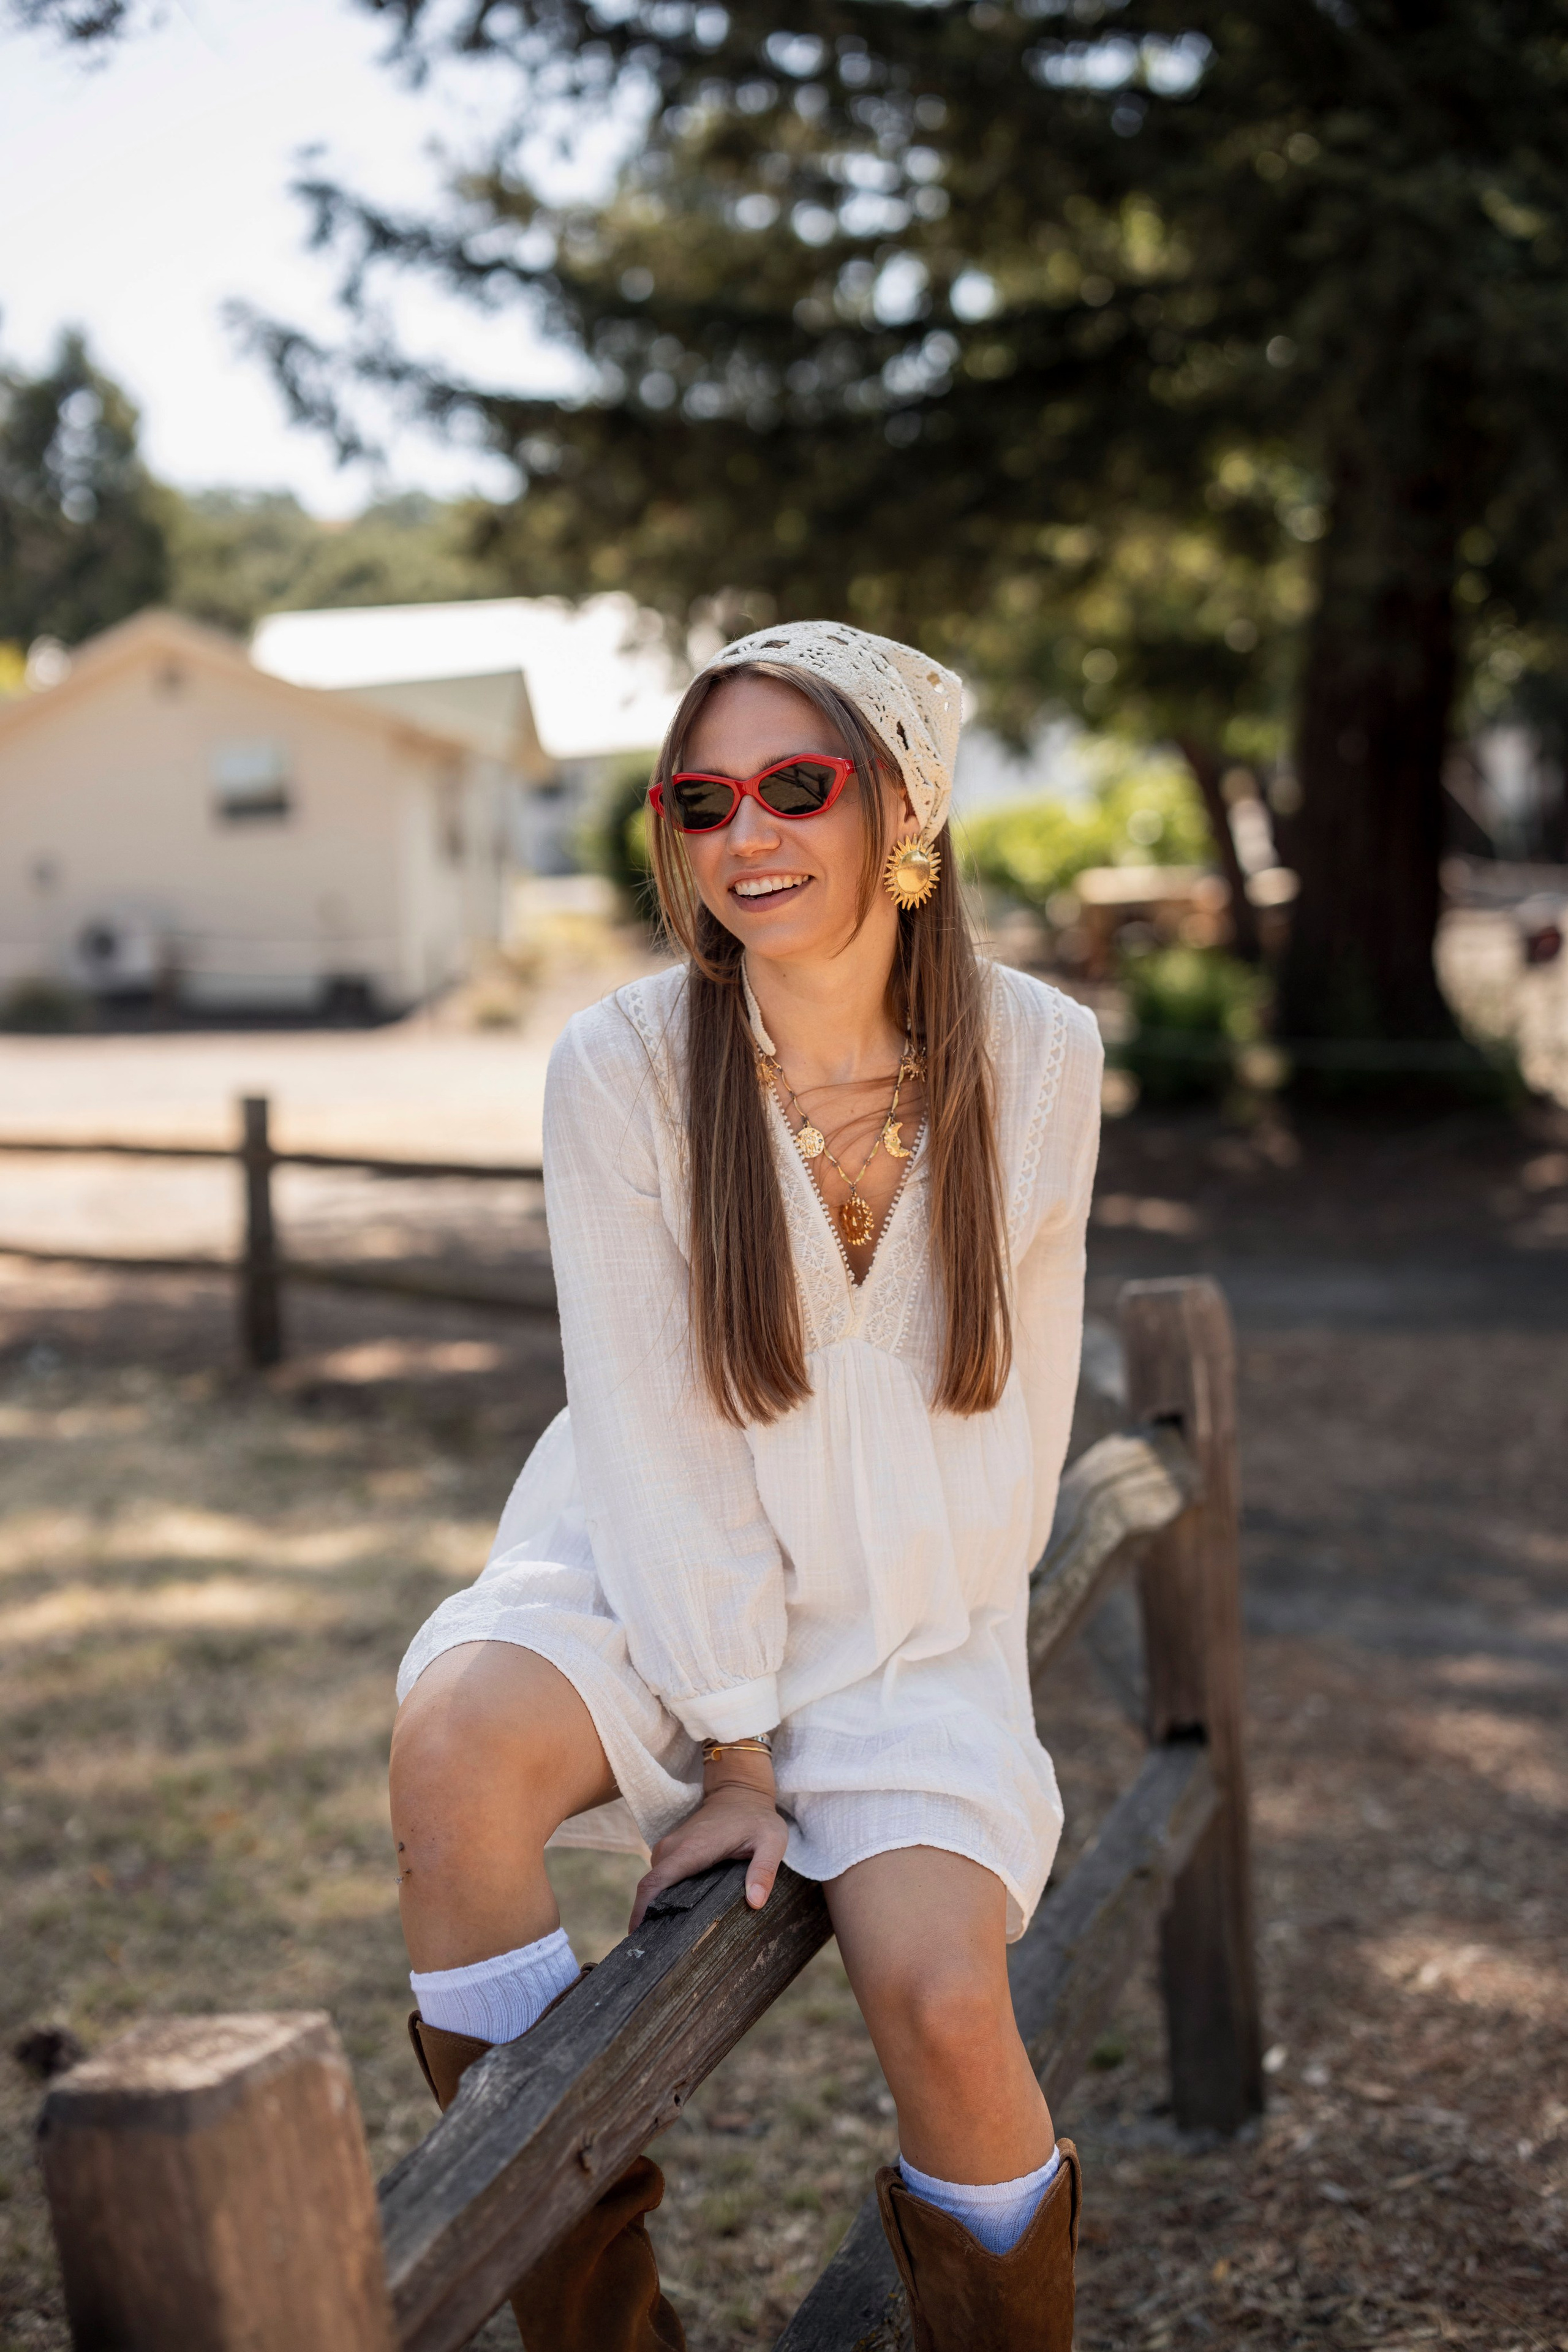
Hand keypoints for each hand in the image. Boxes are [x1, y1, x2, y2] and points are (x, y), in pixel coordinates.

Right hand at [629, 1778, 787, 1929]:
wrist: (741, 1792)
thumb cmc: (757, 1818)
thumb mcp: (771, 1841)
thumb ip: (764, 1870)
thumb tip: (755, 1903)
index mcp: (691, 1849)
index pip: (654, 1884)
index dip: (641, 1913)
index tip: (639, 1941)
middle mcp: (673, 1848)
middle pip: (649, 1890)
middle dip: (649, 1920)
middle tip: (661, 1956)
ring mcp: (669, 1848)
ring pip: (653, 1885)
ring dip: (656, 1910)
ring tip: (669, 1944)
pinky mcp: (672, 1850)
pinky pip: (660, 1878)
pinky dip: (663, 1898)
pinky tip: (676, 1920)